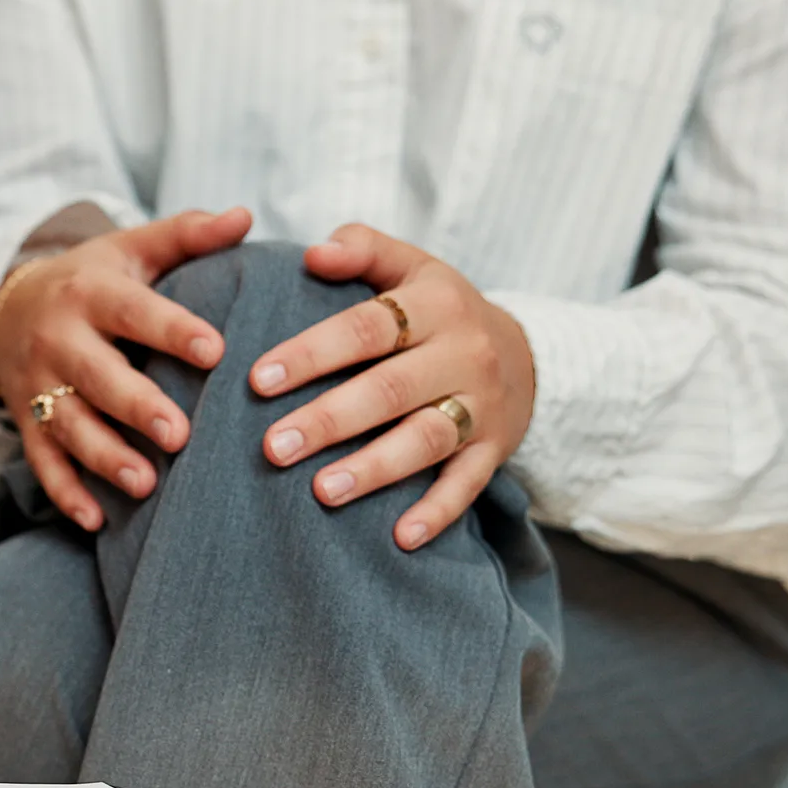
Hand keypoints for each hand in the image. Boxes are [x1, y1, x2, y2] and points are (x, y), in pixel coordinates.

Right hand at [0, 209, 253, 529]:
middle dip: (136, 407)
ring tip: (145, 484)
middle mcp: (59, 341)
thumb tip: (244, 215)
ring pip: (69, 426)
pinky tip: (96, 520)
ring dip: (104, 457)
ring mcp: (38, 387)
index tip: (215, 351)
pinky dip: (65, 494)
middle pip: (97, 377)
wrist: (7, 309)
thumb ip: (187, 235)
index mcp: (91, 294)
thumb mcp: (131, 250)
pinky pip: (42, 462)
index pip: (133, 311)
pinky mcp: (27, 423)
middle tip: (180, 434)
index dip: (172, 331)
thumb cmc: (91, 281)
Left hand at [249, 225, 536, 549]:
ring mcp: (482, 406)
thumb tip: (313, 252)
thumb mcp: (412, 267)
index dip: (312, 353)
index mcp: (436, 305)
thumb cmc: (440, 311)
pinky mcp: (495, 450)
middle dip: (328, 421)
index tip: (258, 380)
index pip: (367, 327)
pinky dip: (437, 513)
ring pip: (426, 439)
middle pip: (390, 390)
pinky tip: (400, 538)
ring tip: (321, 492)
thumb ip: (363, 250)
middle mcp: (463, 354)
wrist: (528, 354)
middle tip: (271, 447)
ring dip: (374, 468)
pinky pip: (468, 484)